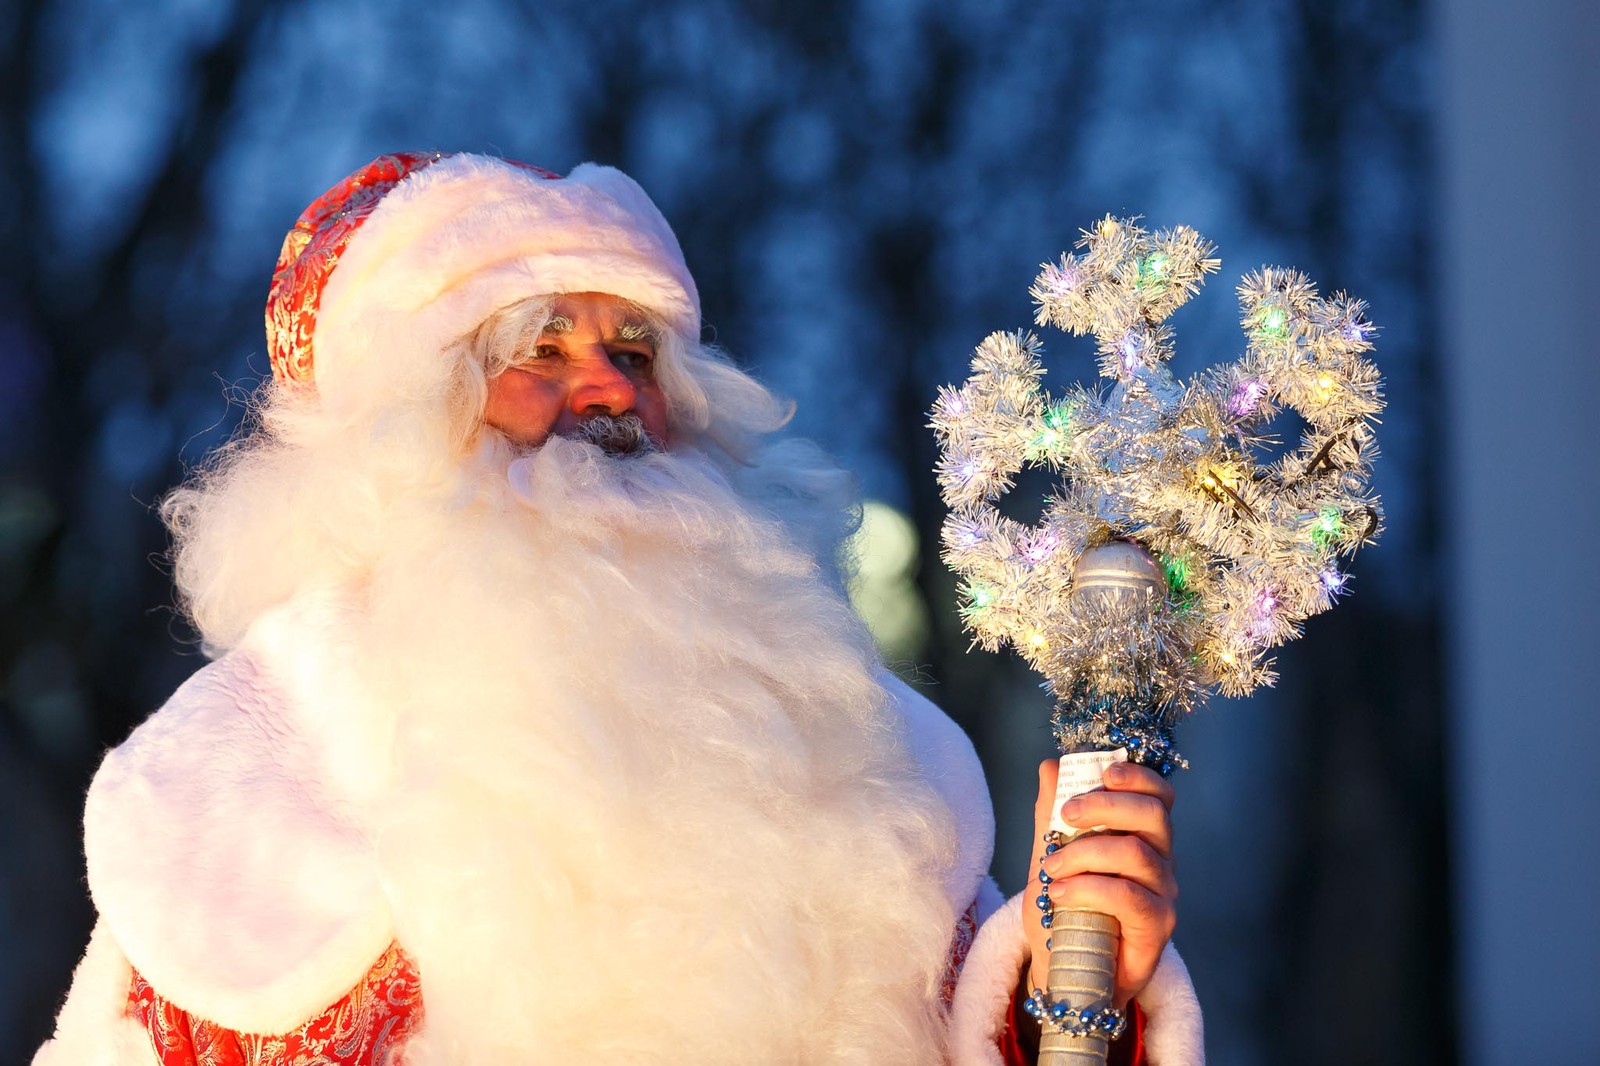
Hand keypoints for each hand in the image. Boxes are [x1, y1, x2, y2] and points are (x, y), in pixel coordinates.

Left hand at [1025, 759, 1177, 1008]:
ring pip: (1135, 852)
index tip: (1104, 771)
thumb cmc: (1063, 913)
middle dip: (1105, 804)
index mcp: (1140, 835)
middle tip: (1066, 815)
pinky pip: (1128, 895)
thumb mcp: (1048, 857)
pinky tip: (1059, 894)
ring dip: (1084, 853)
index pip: (1157, 794)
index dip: (1136, 775)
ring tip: (1050, 868)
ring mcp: (1162, 893)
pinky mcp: (1158, 925)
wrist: (1065, 972)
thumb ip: (1050, 816)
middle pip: (1153, 813)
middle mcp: (1159, 859)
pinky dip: (1087, 888)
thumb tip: (1050, 767)